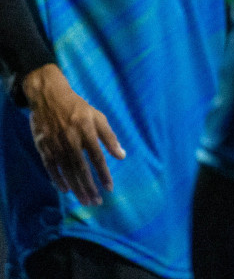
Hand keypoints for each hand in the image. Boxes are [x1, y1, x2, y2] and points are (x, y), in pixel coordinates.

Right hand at [22, 65, 124, 204]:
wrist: (49, 97)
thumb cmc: (78, 108)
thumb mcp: (98, 117)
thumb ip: (109, 137)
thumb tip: (122, 155)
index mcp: (87, 131)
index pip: (97, 158)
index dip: (104, 174)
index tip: (110, 188)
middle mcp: (71, 140)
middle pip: (81, 168)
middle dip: (90, 187)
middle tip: (96, 202)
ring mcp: (56, 144)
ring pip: (67, 171)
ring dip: (76, 187)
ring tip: (85, 201)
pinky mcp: (43, 147)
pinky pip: (50, 167)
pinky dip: (58, 180)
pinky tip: (65, 190)